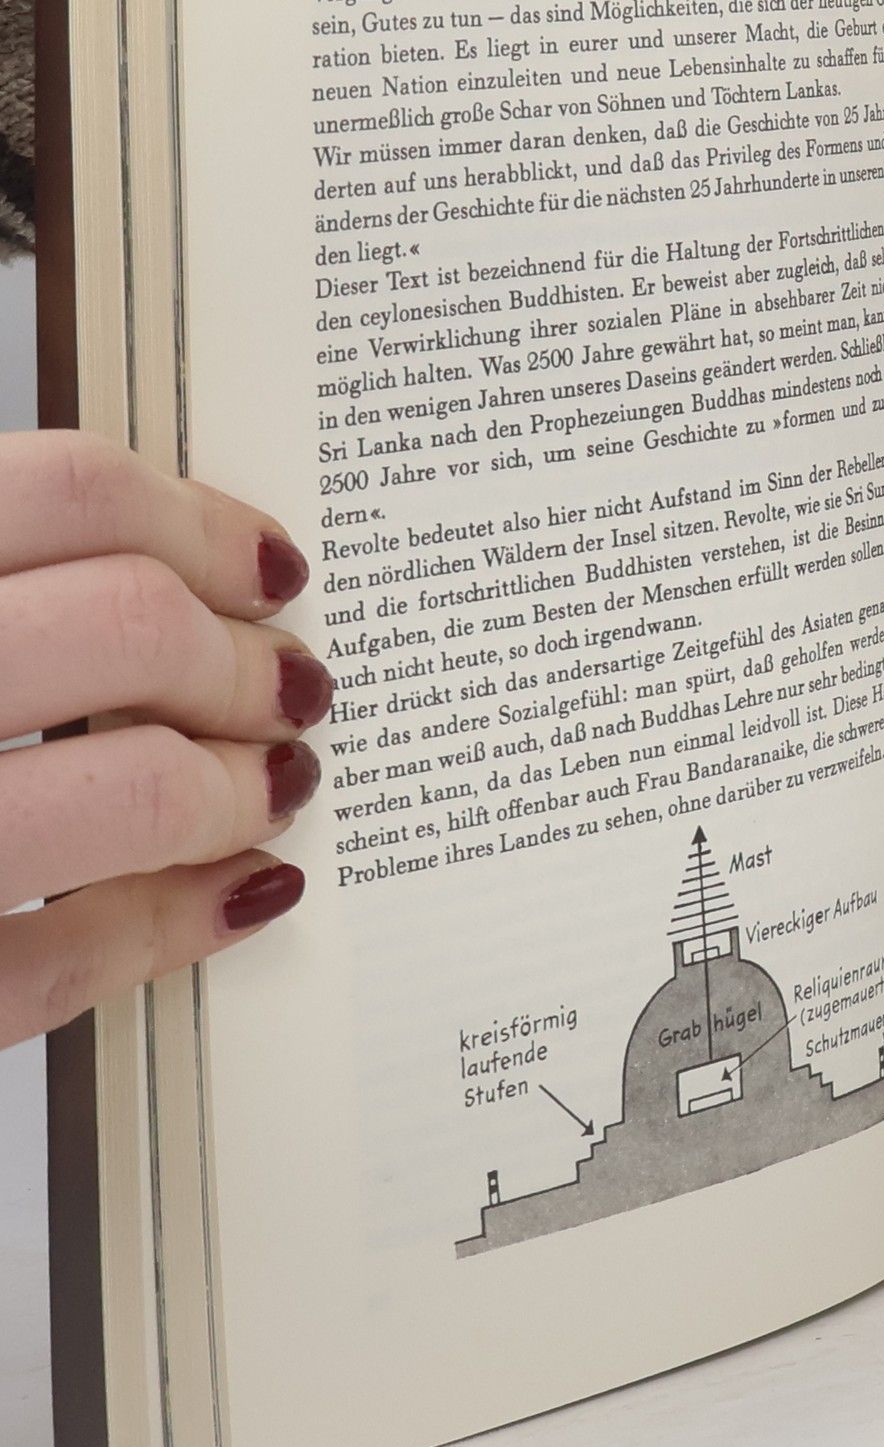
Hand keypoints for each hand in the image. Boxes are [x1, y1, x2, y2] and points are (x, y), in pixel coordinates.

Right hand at [0, 432, 330, 1050]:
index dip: (200, 525)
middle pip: (127, 627)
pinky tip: (245, 894)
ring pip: (131, 790)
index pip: (62, 489)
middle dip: (244, 662)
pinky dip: (178, 922)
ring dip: (235, 788)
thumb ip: (2, 580)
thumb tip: (160, 561)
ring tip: (274, 786)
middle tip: (292, 687)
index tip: (270, 567)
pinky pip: (71, 957)